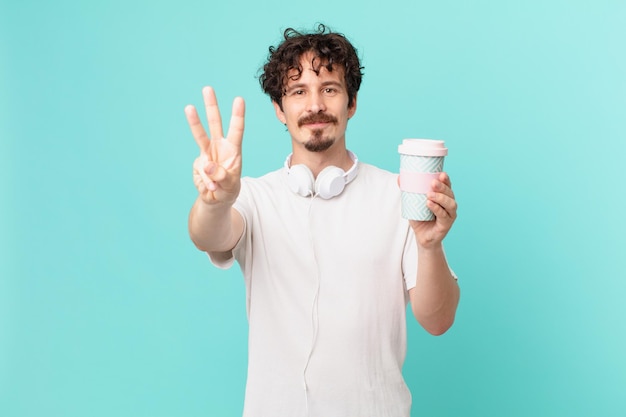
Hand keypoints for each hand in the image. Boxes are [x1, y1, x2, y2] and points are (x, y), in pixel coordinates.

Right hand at [185, 86, 244, 205]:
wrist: (216, 199)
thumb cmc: (228, 189)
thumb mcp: (230, 185)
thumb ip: (221, 176)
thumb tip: (206, 165)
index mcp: (233, 149)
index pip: (236, 130)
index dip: (237, 115)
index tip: (239, 99)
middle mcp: (219, 147)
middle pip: (215, 124)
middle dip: (211, 106)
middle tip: (208, 88)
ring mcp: (206, 153)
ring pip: (199, 135)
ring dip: (194, 121)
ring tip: (189, 107)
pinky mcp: (197, 163)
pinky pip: (200, 172)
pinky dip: (205, 182)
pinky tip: (211, 188)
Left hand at [409, 172, 456, 248]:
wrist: (421, 237)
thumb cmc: (419, 218)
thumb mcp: (412, 203)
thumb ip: (408, 190)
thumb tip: (399, 177)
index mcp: (443, 197)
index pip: (447, 186)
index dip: (446, 180)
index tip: (441, 173)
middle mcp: (449, 205)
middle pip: (450, 193)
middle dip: (442, 187)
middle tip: (433, 183)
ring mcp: (450, 215)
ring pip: (450, 204)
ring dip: (440, 198)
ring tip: (429, 194)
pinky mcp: (446, 225)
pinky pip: (444, 215)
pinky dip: (437, 209)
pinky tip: (429, 204)